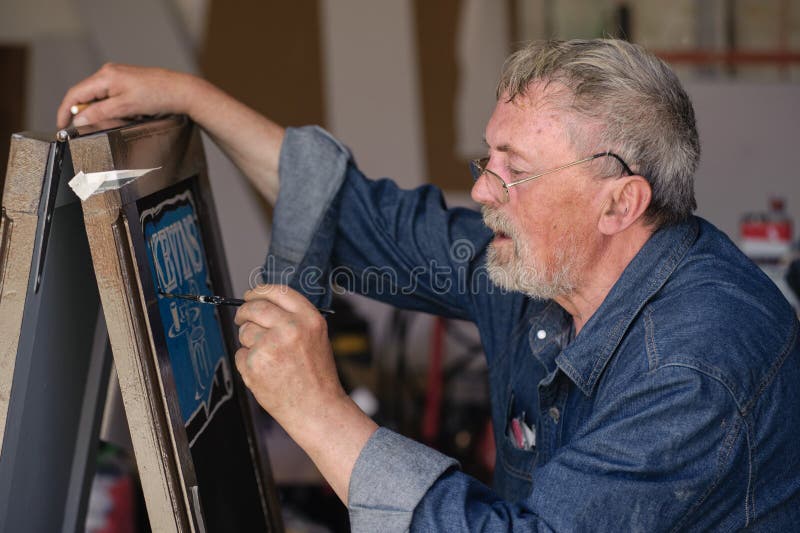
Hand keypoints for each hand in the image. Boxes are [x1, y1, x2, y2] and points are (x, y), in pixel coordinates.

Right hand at [56, 63, 202, 128]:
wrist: (182, 91)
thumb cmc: (157, 95)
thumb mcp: (125, 107)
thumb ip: (99, 112)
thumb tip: (78, 119)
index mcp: (105, 76)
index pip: (75, 94)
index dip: (65, 111)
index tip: (62, 126)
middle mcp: (109, 73)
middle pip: (86, 96)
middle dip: (87, 114)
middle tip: (92, 129)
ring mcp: (119, 77)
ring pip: (100, 99)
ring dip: (104, 113)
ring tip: (123, 119)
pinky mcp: (128, 83)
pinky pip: (112, 98)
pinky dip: (115, 110)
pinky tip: (130, 115)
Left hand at [234, 285, 345, 425]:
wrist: (317, 408)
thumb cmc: (317, 376)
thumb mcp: (316, 337)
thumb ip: (294, 318)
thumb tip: (263, 303)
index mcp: (309, 319)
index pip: (277, 291)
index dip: (260, 291)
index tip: (251, 295)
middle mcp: (290, 328)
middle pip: (255, 307)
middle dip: (244, 312)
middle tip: (242, 318)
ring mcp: (270, 346)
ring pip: (245, 332)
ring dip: (249, 342)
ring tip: (269, 359)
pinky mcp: (255, 364)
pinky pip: (241, 354)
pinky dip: (247, 362)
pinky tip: (266, 373)